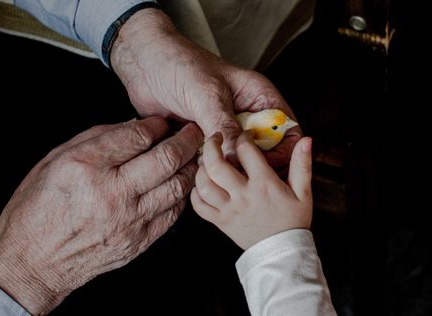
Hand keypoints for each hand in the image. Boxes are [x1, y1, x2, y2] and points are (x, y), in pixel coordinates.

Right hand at [0, 118, 202, 314]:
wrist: (34, 259)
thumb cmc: (40, 207)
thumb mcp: (56, 160)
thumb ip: (97, 139)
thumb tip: (135, 128)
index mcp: (86, 166)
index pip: (137, 137)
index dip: (157, 125)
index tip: (162, 123)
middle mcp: (112, 192)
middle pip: (165, 159)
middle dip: (186, 141)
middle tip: (194, 132)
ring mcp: (129, 219)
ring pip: (176, 186)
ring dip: (189, 167)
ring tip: (193, 156)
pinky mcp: (139, 240)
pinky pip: (172, 213)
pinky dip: (181, 194)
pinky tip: (180, 183)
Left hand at [110, 8, 301, 168]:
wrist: (144, 64)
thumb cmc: (180, 66)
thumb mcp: (208, 94)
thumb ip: (225, 126)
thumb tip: (236, 161)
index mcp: (258, 97)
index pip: (287, 130)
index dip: (284, 152)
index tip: (265, 169)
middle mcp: (245, 116)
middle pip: (265, 151)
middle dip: (255, 167)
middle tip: (239, 180)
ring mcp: (225, 130)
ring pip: (239, 160)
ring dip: (230, 171)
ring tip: (217, 176)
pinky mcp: (205, 141)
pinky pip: (215, 162)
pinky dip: (211, 171)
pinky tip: (200, 173)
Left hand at [191, 132, 312, 249]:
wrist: (282, 253)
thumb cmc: (293, 221)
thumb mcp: (303, 192)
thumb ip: (302, 165)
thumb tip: (307, 139)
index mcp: (263, 184)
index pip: (246, 151)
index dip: (243, 137)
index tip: (244, 136)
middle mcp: (243, 195)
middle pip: (216, 165)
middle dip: (211, 146)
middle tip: (214, 138)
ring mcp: (229, 210)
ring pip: (204, 185)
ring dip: (201, 170)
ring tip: (207, 162)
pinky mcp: (221, 222)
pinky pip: (199, 207)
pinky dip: (195, 194)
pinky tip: (201, 186)